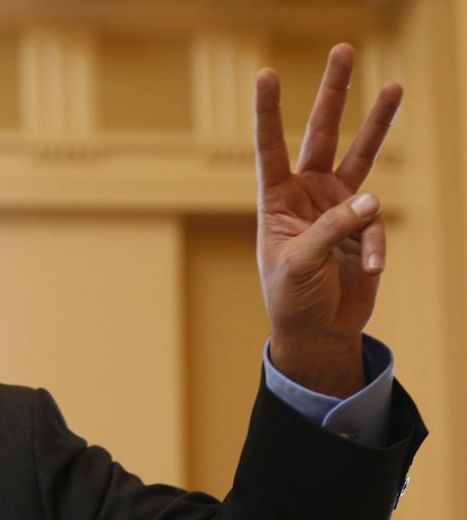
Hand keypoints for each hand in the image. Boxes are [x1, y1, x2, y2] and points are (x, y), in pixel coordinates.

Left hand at [255, 43, 402, 395]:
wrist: (317, 330)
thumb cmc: (291, 298)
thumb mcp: (301, 264)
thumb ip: (334, 229)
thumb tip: (372, 199)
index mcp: (277, 199)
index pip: (270, 147)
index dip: (268, 111)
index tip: (265, 74)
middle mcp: (308, 193)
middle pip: (322, 133)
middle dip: (333, 94)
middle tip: (342, 50)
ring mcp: (339, 205)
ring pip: (361, 154)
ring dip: (377, 122)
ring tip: (393, 85)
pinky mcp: (365, 226)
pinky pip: (377, 226)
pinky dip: (375, 247)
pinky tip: (369, 269)